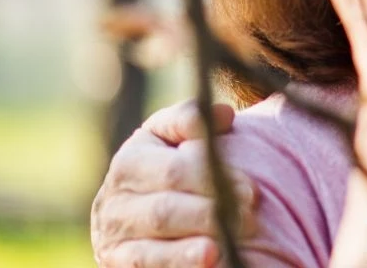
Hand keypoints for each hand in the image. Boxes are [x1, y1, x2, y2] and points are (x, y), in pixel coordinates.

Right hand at [91, 100, 255, 267]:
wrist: (131, 210)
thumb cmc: (166, 164)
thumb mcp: (172, 135)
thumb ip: (193, 120)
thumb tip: (225, 114)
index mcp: (130, 160)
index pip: (175, 170)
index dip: (215, 179)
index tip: (252, 189)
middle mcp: (115, 200)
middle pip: (166, 211)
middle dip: (211, 215)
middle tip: (249, 219)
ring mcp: (114, 236)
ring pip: (153, 247)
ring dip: (192, 249)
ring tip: (224, 247)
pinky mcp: (118, 263)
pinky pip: (147, 267)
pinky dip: (179, 265)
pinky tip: (208, 262)